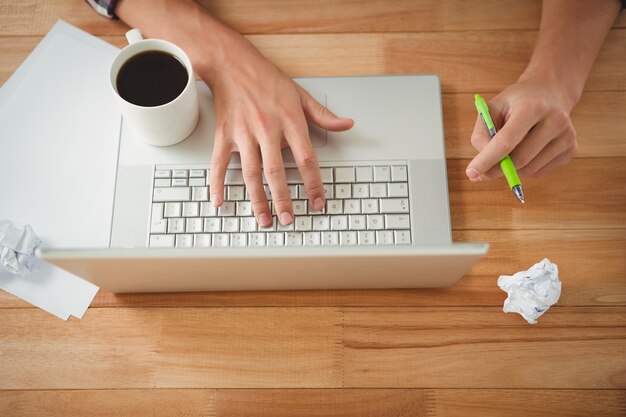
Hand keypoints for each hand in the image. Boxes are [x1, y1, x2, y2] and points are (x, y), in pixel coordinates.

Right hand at [199, 36, 353, 226]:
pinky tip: (220, 201)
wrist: (232, 63)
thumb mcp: (300, 95)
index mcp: (289, 121)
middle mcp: (267, 129)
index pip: (306, 159)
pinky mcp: (224, 135)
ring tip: (263, 219)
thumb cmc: (267, 80)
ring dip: (256, 199)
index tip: (318, 202)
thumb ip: (323, 115)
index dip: (314, 184)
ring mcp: (243, 133)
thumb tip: (346, 124)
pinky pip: (219, 163)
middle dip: (283, 199)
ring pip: (250, 173)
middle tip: (288, 219)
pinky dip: (217, 183)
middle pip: (276, 172)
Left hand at [466, 76, 577, 181]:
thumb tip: (481, 168)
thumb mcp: (493, 108)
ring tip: (511, 149)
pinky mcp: (572, 149)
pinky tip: (528, 149)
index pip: (506, 141)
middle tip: (481, 172)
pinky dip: (526, 168)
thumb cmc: (516, 102)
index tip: (471, 173)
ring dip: (512, 168)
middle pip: (520, 159)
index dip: (487, 160)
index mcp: (532, 107)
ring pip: (529, 169)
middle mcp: (555, 120)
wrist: (551, 92)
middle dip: (496, 169)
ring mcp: (567, 136)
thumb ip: (481, 135)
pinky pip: (540, 172)